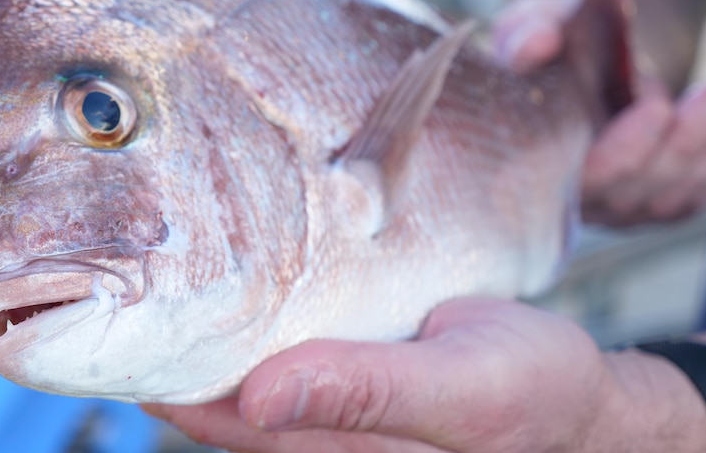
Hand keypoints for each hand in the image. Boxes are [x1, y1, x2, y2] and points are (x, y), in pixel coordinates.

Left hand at [142, 299, 640, 452]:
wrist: (584, 396)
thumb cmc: (531, 396)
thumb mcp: (457, 391)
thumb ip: (362, 393)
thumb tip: (254, 397)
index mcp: (335, 452)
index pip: (218, 422)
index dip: (165, 377)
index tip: (121, 325)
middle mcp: (321, 435)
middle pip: (221, 396)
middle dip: (179, 346)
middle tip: (133, 279)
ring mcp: (337, 407)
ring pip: (252, 370)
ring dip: (216, 327)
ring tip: (174, 270)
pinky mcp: (357, 375)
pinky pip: (292, 351)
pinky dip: (263, 315)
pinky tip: (250, 280)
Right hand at [493, 0, 705, 225]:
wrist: (585, 54)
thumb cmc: (553, 41)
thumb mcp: (533, 24)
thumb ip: (523, 34)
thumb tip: (537, 43)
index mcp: (530, 161)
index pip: (577, 181)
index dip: (620, 154)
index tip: (656, 106)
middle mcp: (571, 196)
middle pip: (630, 195)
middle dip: (679, 147)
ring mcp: (614, 205)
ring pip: (668, 201)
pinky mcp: (652, 200)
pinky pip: (693, 197)